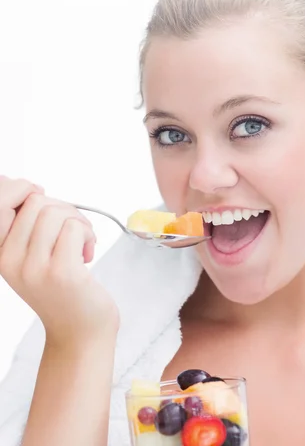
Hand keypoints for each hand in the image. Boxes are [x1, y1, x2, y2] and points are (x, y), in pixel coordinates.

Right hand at [0, 176, 119, 346]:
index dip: (22, 188)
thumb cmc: (61, 288)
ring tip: (80, 243)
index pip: (0, 201)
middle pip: (36, 202)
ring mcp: (34, 268)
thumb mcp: (30, 255)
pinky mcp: (61, 273)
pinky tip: (87, 253)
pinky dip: (88, 233)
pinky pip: (74, 227)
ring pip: (56, 211)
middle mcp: (9, 260)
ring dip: (78, 221)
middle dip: (63, 208)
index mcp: (0, 252)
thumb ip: (23, 222)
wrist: (79, 331)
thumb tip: (16, 182)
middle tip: (73, 231)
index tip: (42, 196)